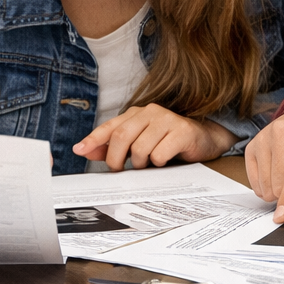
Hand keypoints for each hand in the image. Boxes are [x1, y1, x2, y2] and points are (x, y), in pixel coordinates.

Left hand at [73, 104, 236, 170]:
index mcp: (137, 114)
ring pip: (140, 149)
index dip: (93, 140)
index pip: (110, 127)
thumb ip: (114, 147)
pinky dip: (159, 163)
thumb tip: (86, 151)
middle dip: (116, 159)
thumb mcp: (140, 144)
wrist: (205, 139)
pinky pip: (159, 154)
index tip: (79, 150)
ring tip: (149, 165)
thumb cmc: (169, 143)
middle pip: (121, 137)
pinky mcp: (182, 131)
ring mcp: (167, 119)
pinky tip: (166, 160)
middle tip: (119, 171)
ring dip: (141, 164)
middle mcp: (150, 112)